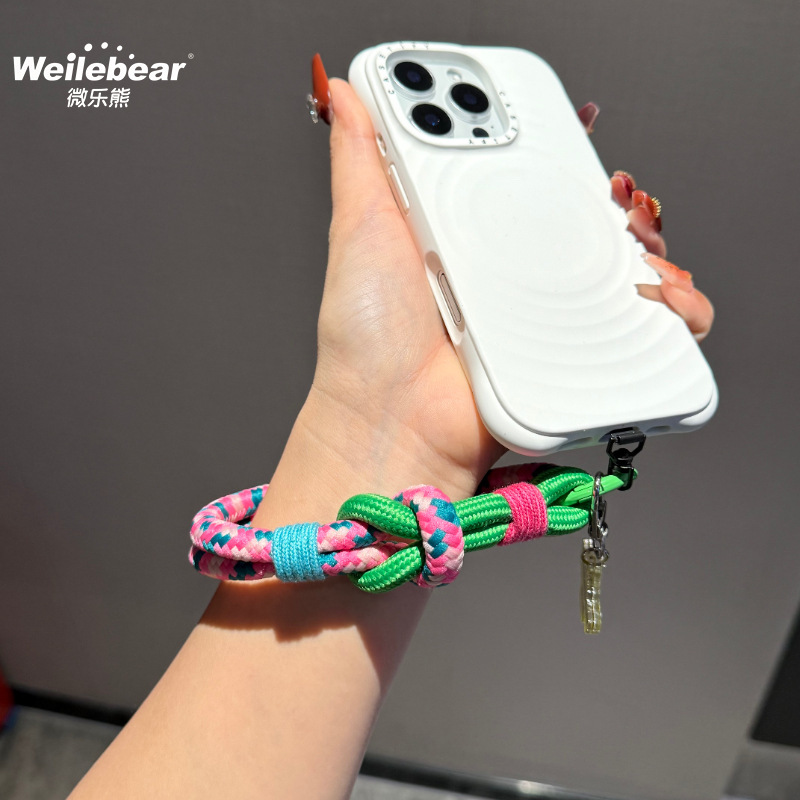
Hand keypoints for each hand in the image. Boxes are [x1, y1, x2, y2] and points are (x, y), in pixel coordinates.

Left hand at [292, 61, 714, 509]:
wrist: (393, 420)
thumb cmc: (367, 337)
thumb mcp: (361, 228)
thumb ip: (361, 158)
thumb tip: (350, 92)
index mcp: (471, 234)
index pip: (530, 179)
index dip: (558, 149)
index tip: (572, 126)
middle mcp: (513, 274)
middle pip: (588, 220)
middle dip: (616, 195)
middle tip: (613, 189)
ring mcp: (548, 317)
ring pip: (627, 268)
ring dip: (653, 243)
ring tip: (637, 237)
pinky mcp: (574, 359)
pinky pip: (648, 332)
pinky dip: (675, 309)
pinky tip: (659, 294)